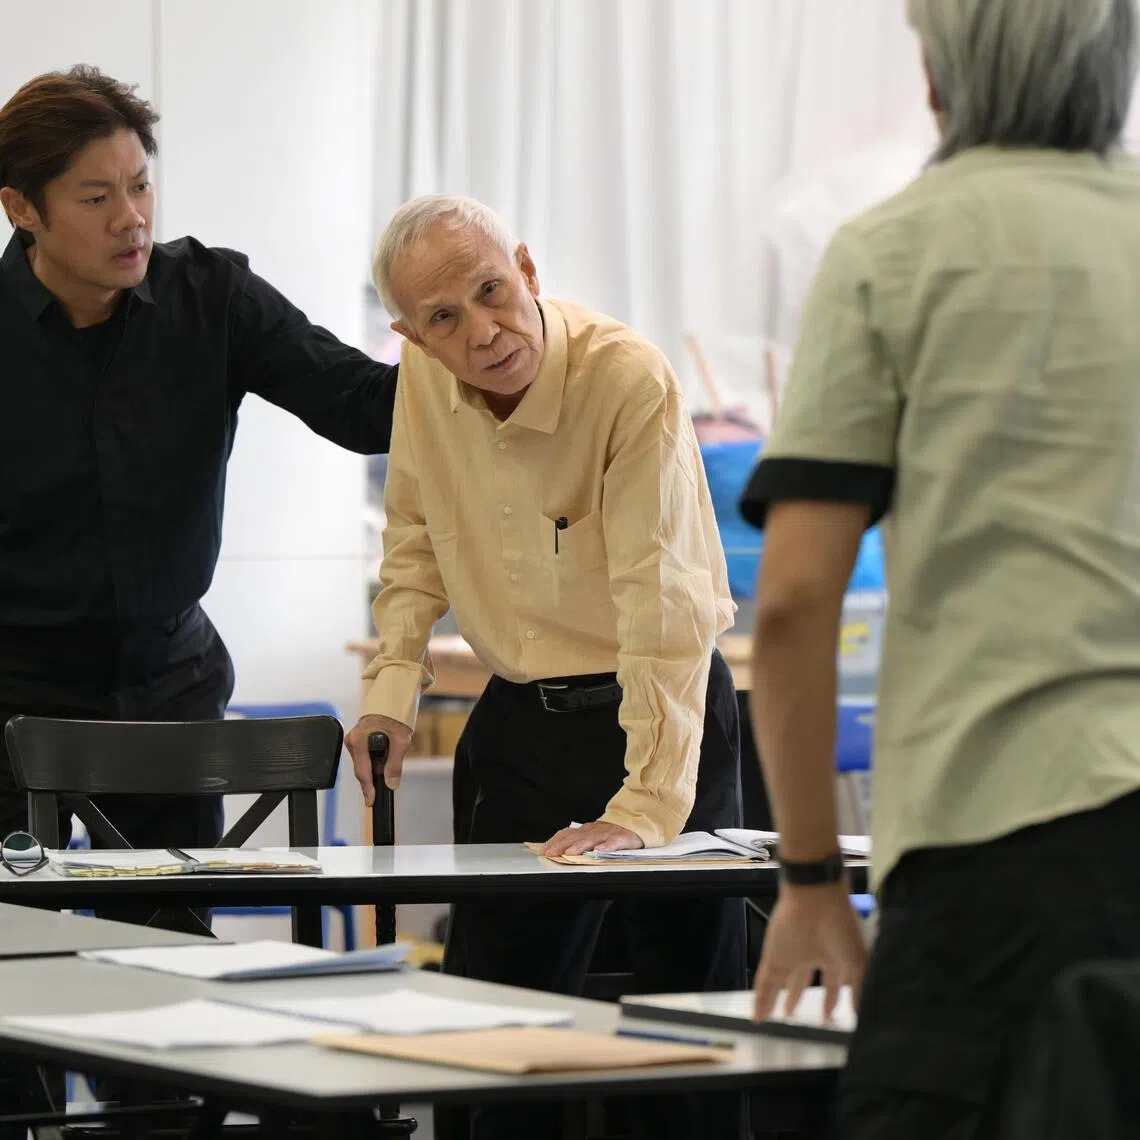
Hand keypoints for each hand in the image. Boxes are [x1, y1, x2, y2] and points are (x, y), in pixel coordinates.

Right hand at [345, 714, 412, 805]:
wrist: (391, 702)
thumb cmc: (395, 716)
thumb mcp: (401, 740)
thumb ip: (395, 764)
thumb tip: (391, 783)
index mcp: (359, 740)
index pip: (362, 772)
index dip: (368, 789)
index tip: (371, 801)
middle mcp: (352, 740)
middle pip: (361, 770)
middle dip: (373, 779)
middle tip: (384, 786)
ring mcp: (353, 740)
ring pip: (363, 764)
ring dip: (375, 769)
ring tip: (388, 766)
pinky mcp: (356, 740)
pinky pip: (364, 757)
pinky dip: (373, 762)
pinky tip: (383, 761)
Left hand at [541, 821, 643, 856]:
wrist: (637, 823)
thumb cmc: (612, 832)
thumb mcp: (593, 835)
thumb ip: (578, 840)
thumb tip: (558, 848)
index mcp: (586, 830)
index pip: (567, 834)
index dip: (555, 841)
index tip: (544, 849)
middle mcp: (595, 830)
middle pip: (576, 837)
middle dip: (562, 845)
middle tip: (552, 853)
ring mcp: (608, 833)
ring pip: (592, 839)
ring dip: (580, 846)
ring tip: (570, 853)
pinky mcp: (622, 838)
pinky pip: (614, 842)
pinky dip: (606, 846)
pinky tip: (600, 851)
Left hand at [753, 883, 867, 1022]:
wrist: (815, 896)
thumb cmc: (840, 926)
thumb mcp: (857, 961)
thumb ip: (860, 989)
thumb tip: (861, 1014)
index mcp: (832, 955)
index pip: (831, 983)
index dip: (831, 999)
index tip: (830, 1015)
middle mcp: (809, 954)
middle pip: (803, 980)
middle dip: (800, 997)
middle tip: (794, 1015)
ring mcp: (790, 954)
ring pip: (781, 982)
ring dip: (777, 1000)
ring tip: (773, 1017)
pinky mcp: (773, 955)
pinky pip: (765, 982)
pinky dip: (761, 1000)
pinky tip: (758, 1016)